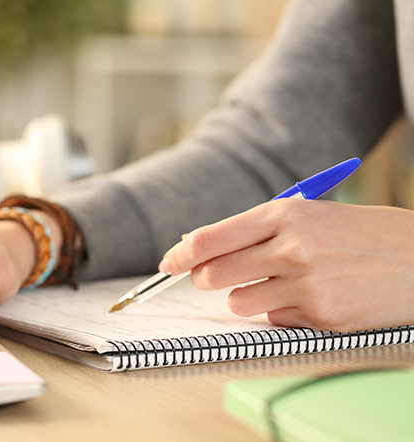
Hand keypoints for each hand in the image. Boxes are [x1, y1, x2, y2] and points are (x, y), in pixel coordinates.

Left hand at [159, 200, 413, 331]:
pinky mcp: (322, 317)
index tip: (169, 263)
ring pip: (238, 302)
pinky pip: (274, 320)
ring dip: (248, 297)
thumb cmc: (363, 235)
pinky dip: (283, 312)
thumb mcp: (312, 216)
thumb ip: (258, 230)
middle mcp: (293, 247)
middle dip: (207, 279)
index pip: (212, 238)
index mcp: (287, 214)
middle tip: (216, 277)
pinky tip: (313, 298)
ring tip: (282, 284)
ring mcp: (307, 284)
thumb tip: (200, 247)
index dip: (182, 254)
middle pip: (214, 274)